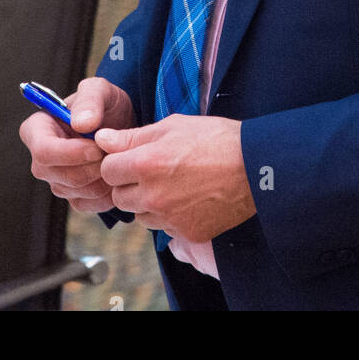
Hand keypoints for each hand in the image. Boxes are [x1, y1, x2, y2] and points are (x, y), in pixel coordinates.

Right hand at [19, 78, 132, 213]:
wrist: (122, 125)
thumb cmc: (104, 103)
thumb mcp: (100, 90)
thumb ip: (90, 100)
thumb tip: (80, 123)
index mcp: (36, 129)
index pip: (44, 150)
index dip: (71, 153)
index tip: (98, 147)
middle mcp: (41, 159)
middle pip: (60, 176)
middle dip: (92, 167)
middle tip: (115, 153)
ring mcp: (56, 180)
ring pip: (77, 192)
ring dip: (102, 179)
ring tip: (117, 159)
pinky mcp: (73, 197)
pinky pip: (88, 204)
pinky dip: (106, 194)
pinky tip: (116, 174)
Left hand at [96, 115, 254, 241]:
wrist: (256, 167)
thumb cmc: (216, 139)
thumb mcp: (172, 126)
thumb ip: (133, 136)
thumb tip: (102, 138)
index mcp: (146, 164)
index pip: (107, 170)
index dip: (117, 161)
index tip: (131, 157)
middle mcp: (153, 196)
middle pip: (119, 197)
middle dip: (128, 184)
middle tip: (151, 170)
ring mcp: (170, 218)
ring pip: (140, 216)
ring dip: (147, 203)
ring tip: (172, 184)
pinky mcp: (187, 233)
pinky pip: (164, 228)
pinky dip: (170, 216)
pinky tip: (188, 199)